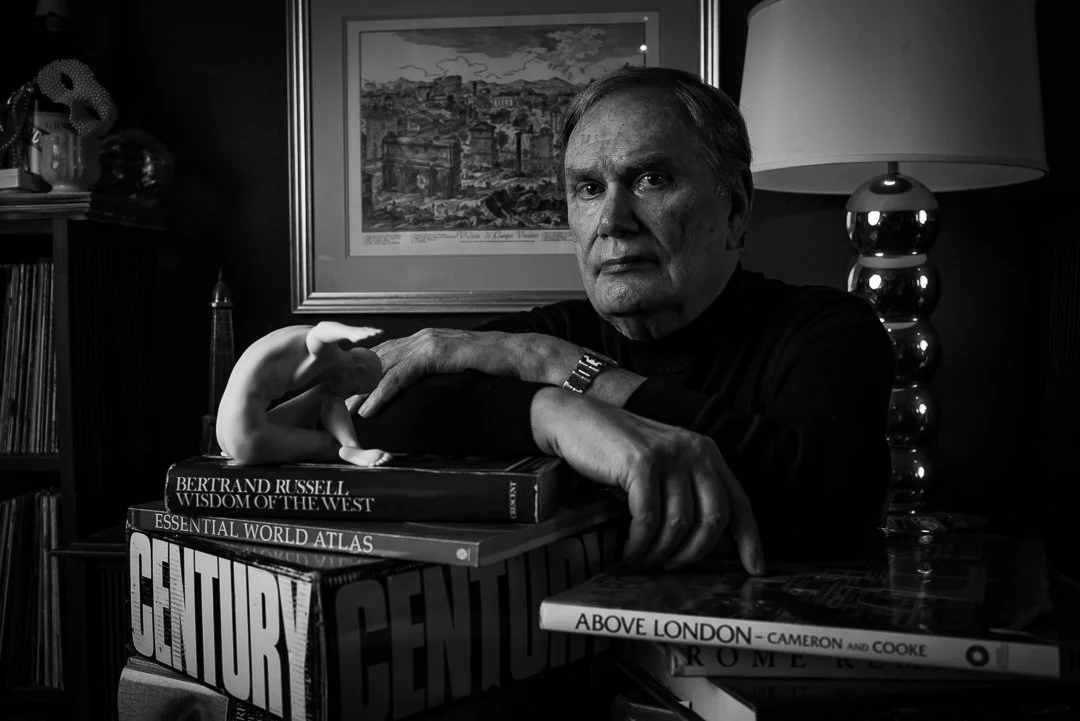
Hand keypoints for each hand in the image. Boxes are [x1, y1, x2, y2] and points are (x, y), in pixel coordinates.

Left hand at [357, 328, 545, 416]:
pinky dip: (381, 394)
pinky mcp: (435, 354)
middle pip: (375, 361)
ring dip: (358, 391)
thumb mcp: (455, 368)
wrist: (518, 357)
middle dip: (351, 383)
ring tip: (341, 411)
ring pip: (382, 368)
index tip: (342, 392)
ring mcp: (427, 343)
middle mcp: (420, 338)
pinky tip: (369, 409)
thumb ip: (435, 374)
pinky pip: (400, 376)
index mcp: (423, 340)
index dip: (360, 374)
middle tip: (331, 403)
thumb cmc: (492, 366)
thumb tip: (420, 393)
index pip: (382, 355)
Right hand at [531, 387, 764, 573]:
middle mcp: (694, 451)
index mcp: (706, 452)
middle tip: (671, 568)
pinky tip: (629, 551)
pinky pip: (647, 518)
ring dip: (660, 552)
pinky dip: (639, 543)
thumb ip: (685, 491)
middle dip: (694, 553)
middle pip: (713, 518)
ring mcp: (668, 455)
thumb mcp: (662, 465)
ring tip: (643, 561)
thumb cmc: (616, 449)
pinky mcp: (641, 463)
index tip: (755, 569)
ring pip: (679, 523)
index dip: (750, 539)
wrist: (574, 419)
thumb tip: (701, 543)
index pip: (738, 501)